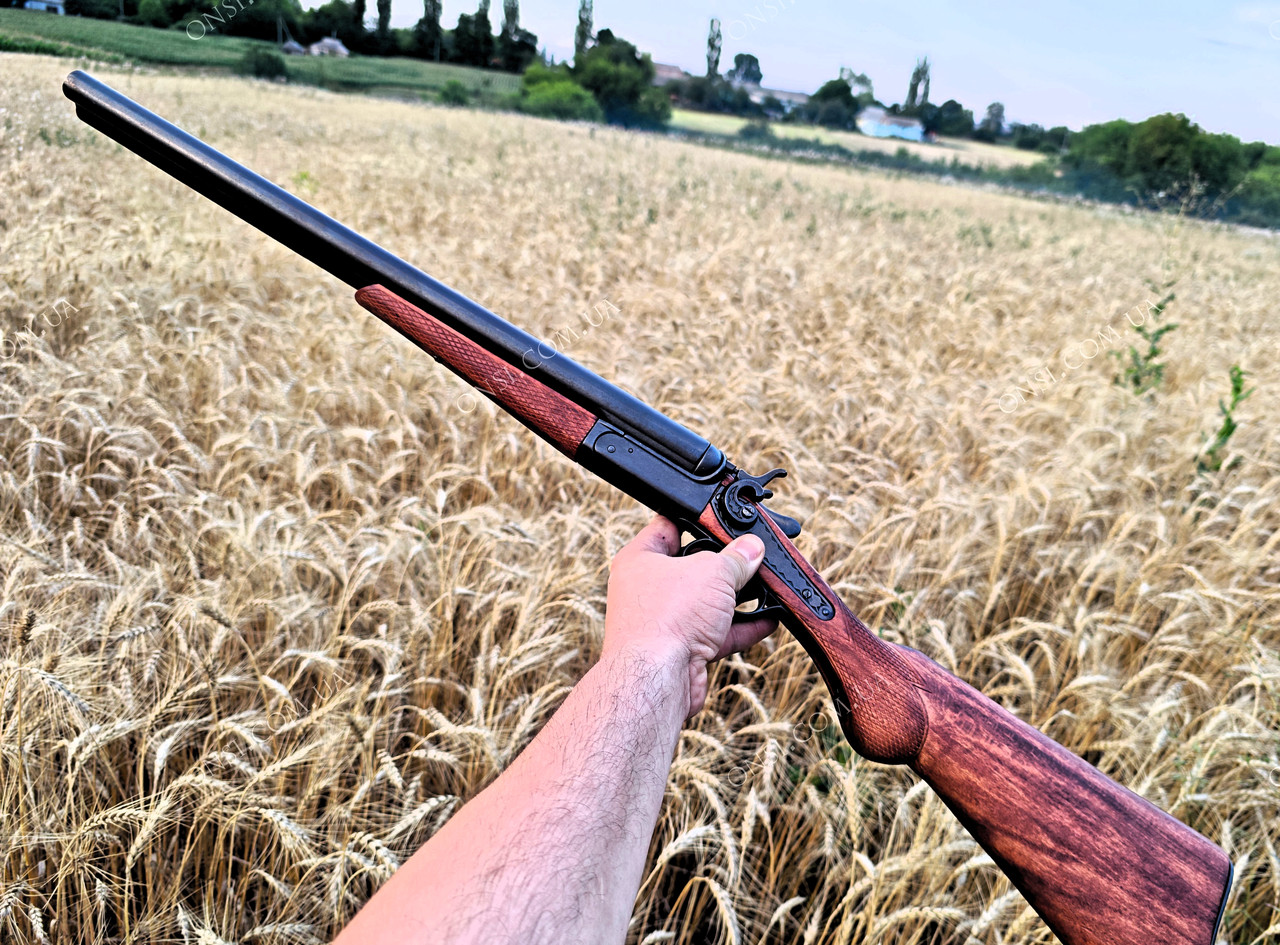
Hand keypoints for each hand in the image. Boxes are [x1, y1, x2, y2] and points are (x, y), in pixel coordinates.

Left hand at [603, 515, 777, 716]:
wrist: (656, 679)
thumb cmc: (667, 617)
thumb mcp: (713, 573)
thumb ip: (736, 558)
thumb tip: (753, 548)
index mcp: (641, 559)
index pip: (668, 526)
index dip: (696, 520)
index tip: (722, 518)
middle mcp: (648, 589)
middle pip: (693, 567)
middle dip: (725, 564)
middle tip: (753, 555)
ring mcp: (666, 620)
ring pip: (707, 602)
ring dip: (738, 598)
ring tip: (767, 587)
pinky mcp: (682, 649)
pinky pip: (717, 632)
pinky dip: (742, 627)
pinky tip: (769, 619)